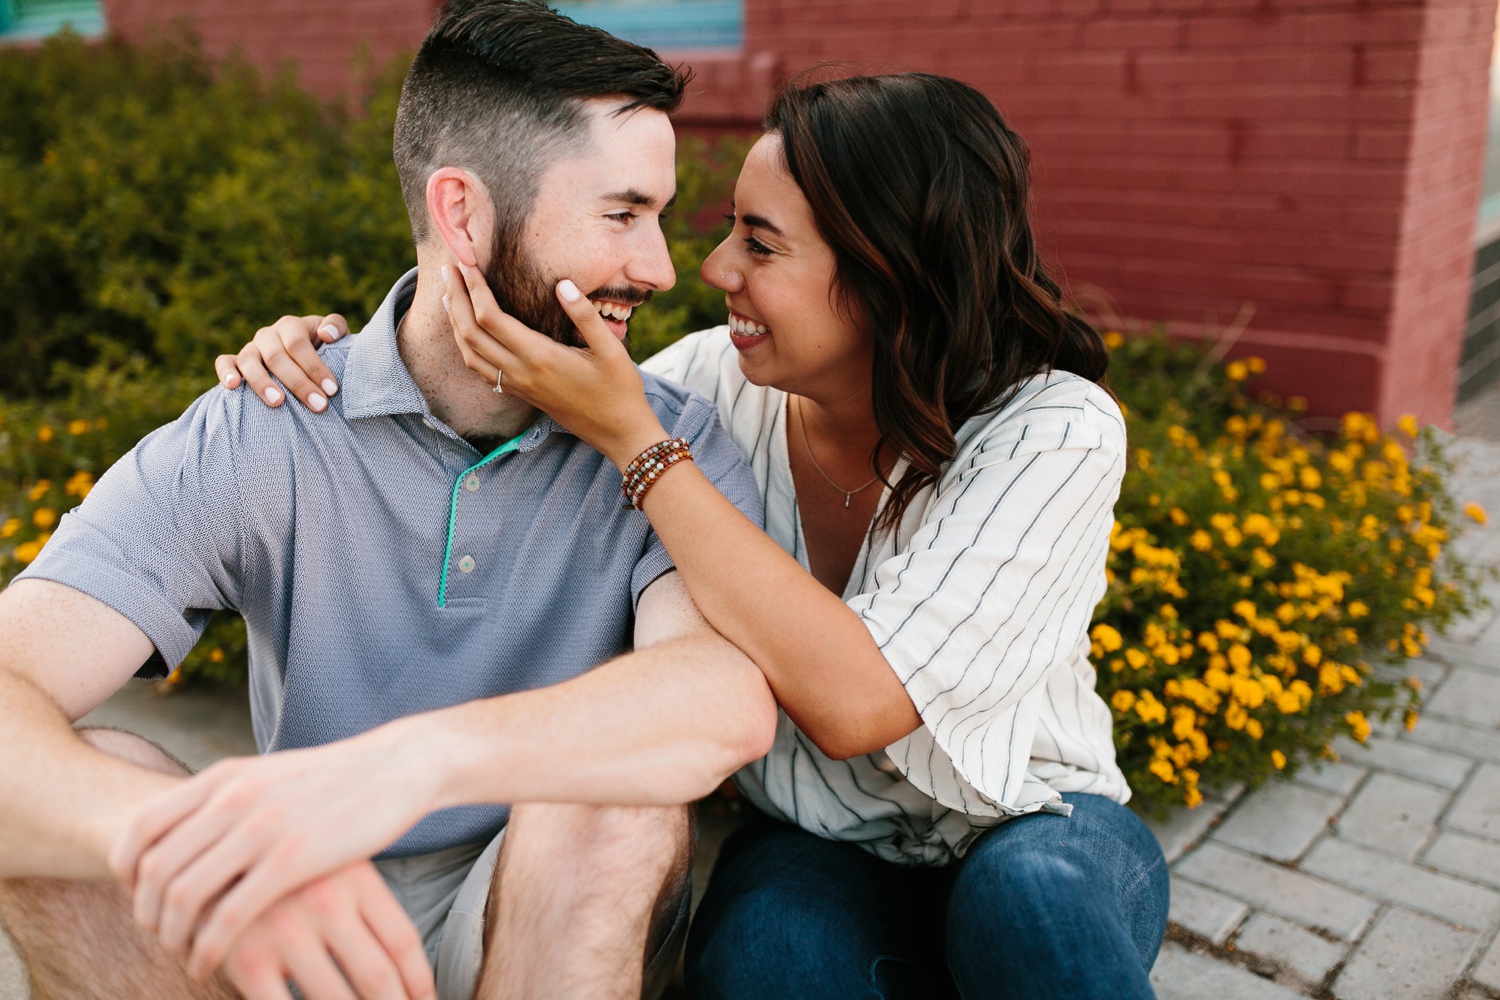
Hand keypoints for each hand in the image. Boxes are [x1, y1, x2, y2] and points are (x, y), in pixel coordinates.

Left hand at [110, 733, 435, 977]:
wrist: (397, 766)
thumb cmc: (336, 778)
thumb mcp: (269, 775)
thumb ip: (228, 796)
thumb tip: (192, 827)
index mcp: (223, 778)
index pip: (141, 828)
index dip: (127, 871)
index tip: (142, 895)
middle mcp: (232, 800)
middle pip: (153, 869)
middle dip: (146, 913)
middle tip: (159, 934)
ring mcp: (261, 829)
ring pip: (181, 896)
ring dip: (171, 936)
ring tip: (183, 952)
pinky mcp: (292, 861)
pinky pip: (226, 918)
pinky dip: (206, 948)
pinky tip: (208, 962)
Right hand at [216, 313, 348, 411]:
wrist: (306, 356)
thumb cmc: (325, 349)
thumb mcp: (336, 336)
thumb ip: (336, 327)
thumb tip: (325, 334)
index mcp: (291, 326)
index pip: (299, 345)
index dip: (315, 367)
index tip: (331, 390)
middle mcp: (268, 335)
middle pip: (277, 357)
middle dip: (299, 383)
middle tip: (318, 405)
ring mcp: (250, 348)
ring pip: (249, 361)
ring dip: (262, 382)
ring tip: (278, 402)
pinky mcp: (235, 362)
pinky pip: (224, 363)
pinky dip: (225, 372)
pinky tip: (233, 387)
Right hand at [221, 861, 435, 999]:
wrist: (204, 840)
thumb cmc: (281, 860)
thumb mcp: (328, 862)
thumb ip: (363, 902)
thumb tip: (402, 962)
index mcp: (356, 878)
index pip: (402, 942)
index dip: (420, 982)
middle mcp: (327, 903)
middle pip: (378, 977)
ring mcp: (286, 931)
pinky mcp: (244, 955)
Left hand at [440, 263, 668, 468]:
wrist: (618, 432)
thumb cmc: (619, 389)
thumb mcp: (611, 349)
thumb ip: (585, 315)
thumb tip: (563, 284)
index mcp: (540, 357)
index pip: (491, 317)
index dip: (474, 288)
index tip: (467, 261)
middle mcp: (521, 373)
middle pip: (471, 333)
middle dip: (456, 298)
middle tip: (448, 269)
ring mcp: (517, 386)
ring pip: (470, 353)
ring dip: (455, 323)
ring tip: (449, 295)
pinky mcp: (520, 394)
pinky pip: (480, 369)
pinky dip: (465, 345)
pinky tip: (465, 332)